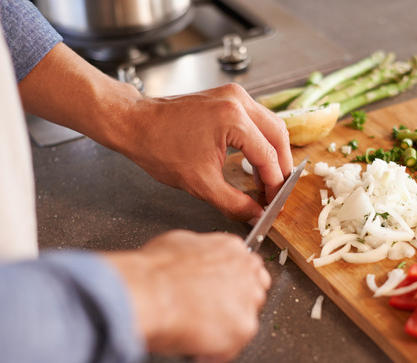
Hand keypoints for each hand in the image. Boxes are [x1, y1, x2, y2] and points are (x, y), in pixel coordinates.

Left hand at [18, 44, 289, 222]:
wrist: (135, 125)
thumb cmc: (159, 148)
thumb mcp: (200, 184)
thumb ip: (234, 203)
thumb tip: (255, 214)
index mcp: (233, 120)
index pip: (268, 156)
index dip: (274, 184)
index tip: (273, 202)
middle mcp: (238, 101)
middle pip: (278, 135)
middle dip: (280, 166)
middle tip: (276, 191)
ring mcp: (233, 95)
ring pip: (270, 124)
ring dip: (272, 152)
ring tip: (267, 179)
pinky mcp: (227, 96)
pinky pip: (256, 119)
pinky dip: (261, 140)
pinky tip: (255, 160)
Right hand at [104, 230, 269, 362]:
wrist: (149, 293)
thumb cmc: (154, 272)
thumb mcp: (177, 244)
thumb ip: (199, 254)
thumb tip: (193, 263)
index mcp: (231, 249)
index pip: (246, 269)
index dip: (230, 286)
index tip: (218, 295)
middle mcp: (246, 271)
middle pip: (253, 294)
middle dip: (232, 306)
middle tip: (206, 316)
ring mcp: (248, 300)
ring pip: (244, 322)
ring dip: (224, 330)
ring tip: (195, 332)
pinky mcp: (244, 328)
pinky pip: (231, 348)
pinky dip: (213, 353)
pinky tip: (194, 347)